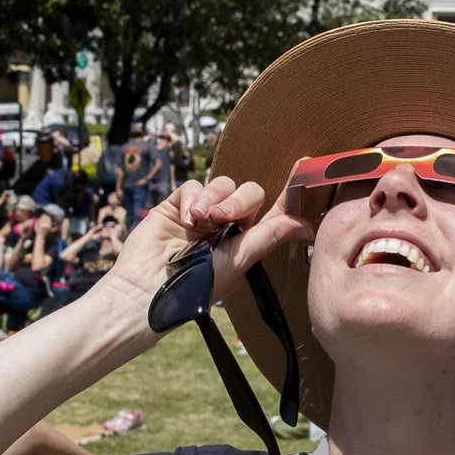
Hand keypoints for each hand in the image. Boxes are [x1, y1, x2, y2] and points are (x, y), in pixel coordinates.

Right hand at [102, 173, 307, 310]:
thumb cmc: (195, 285)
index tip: (304, 166)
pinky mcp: (178, 205)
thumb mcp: (237, 260)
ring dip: (214, 199)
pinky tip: (185, 217)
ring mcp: (202, 214)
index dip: (289, 193)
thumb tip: (306, 225)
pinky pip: (194, 185)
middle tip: (222, 218)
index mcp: (246, 241)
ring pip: (222, 185)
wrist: (148, 288)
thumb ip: (268, 236)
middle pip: (249, 193)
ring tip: (199, 220)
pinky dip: (193, 197)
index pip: (273, 212)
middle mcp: (227, 226)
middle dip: (238, 202)